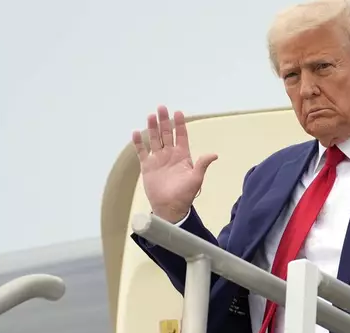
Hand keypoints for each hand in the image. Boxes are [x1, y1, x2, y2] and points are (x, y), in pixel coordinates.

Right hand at [132, 105, 217, 222]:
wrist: (170, 208)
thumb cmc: (185, 194)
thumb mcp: (196, 178)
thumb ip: (202, 164)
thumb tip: (214, 154)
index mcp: (182, 155)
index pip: (181, 135)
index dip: (179, 124)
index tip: (177, 112)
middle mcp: (170, 154)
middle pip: (166, 133)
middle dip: (164, 121)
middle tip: (161, 107)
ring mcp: (158, 159)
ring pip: (154, 139)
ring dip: (152, 128)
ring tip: (150, 116)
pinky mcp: (147, 166)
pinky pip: (142, 152)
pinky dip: (138, 143)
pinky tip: (136, 133)